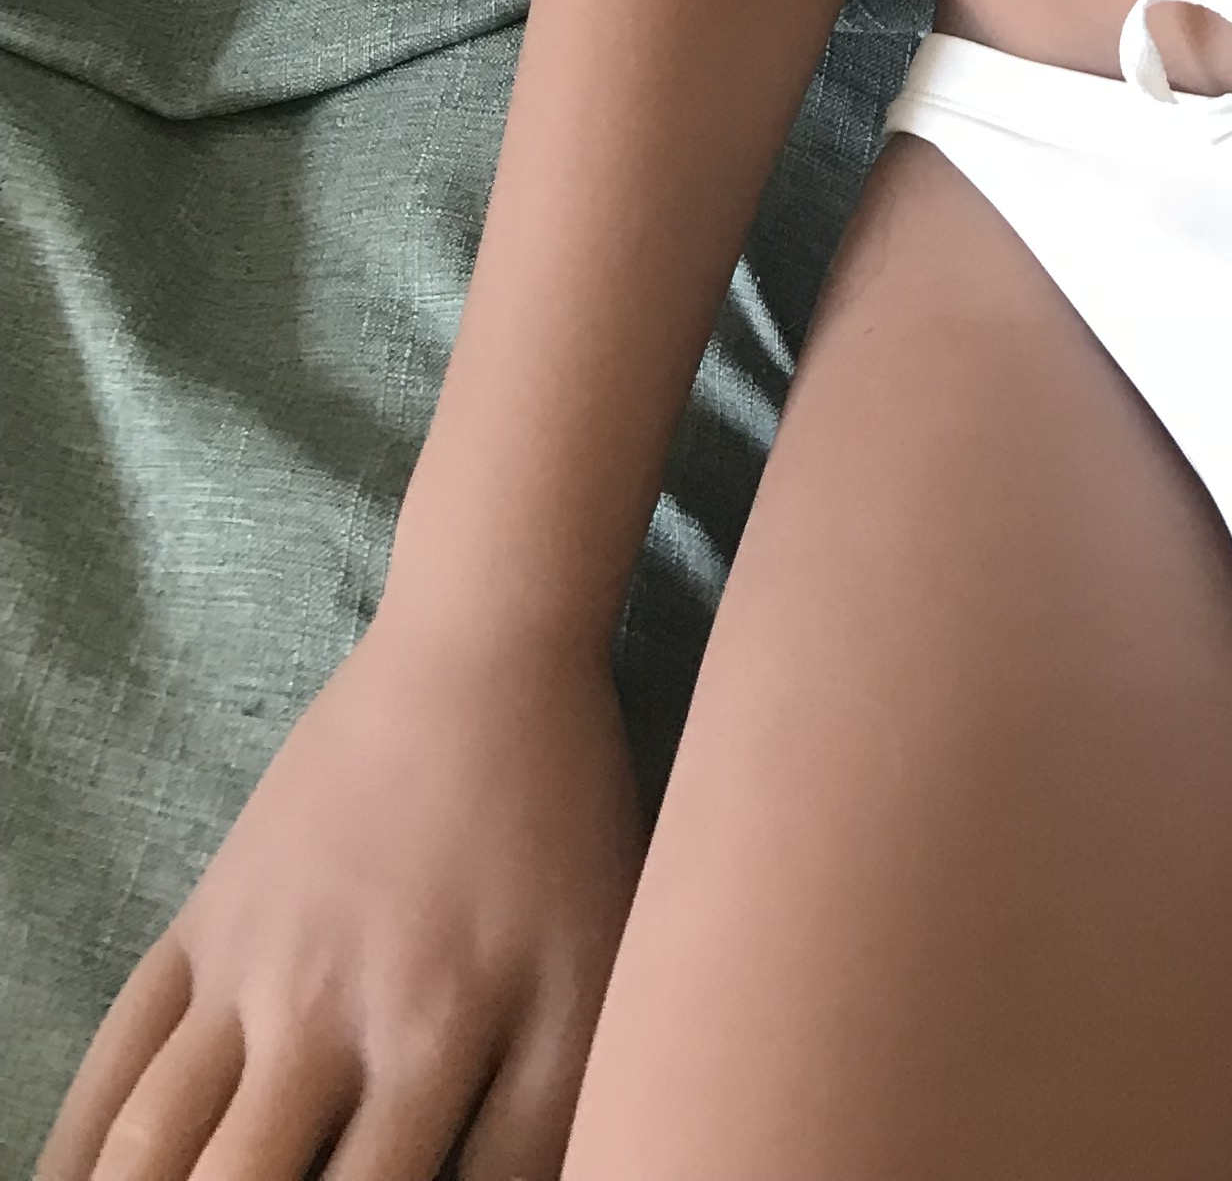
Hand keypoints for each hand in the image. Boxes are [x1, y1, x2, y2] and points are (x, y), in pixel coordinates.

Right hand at [36, 608, 647, 1180]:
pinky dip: (74, 1157)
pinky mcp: (200, 928)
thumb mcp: (597, 976)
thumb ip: (546, 1125)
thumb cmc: (562, 828)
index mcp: (444, 1041)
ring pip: (156, 1154)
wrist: (481, 658)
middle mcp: (338, 1019)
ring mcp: (254, 973)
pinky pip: (113, 1067)